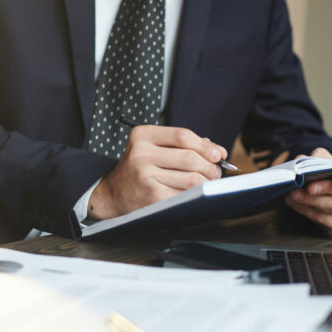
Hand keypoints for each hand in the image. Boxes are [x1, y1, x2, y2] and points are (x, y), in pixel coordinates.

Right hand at [88, 126, 226, 218]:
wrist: (113, 193)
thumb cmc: (139, 167)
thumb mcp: (153, 147)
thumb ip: (183, 145)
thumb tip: (217, 151)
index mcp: (142, 135)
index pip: (182, 136)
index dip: (205, 145)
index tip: (217, 154)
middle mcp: (141, 154)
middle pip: (189, 157)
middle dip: (210, 165)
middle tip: (216, 171)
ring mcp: (145, 176)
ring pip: (191, 178)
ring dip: (206, 181)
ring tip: (208, 181)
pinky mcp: (152, 196)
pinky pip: (184, 194)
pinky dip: (195, 193)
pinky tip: (195, 192)